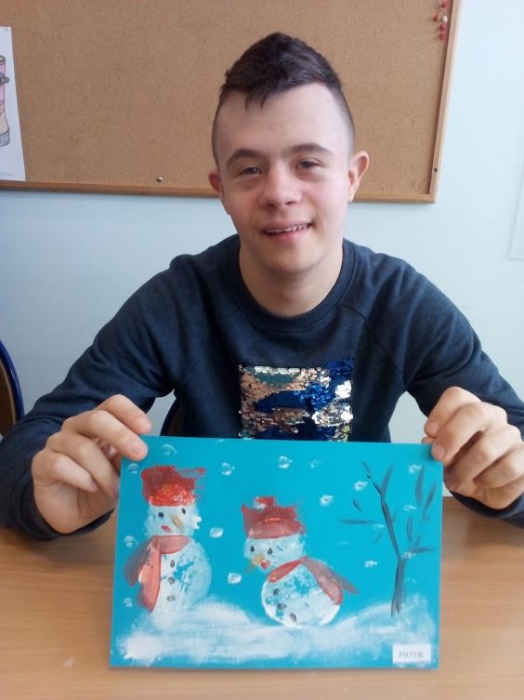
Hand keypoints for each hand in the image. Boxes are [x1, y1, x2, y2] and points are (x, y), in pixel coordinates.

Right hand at [31, 395, 151, 533]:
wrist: (71, 512)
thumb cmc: (100, 486)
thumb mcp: (121, 475)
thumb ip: (130, 462)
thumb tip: (146, 455)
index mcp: (100, 423)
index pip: (113, 404)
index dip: (130, 412)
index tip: (146, 429)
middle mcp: (77, 426)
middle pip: (97, 418)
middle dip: (121, 436)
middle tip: (140, 454)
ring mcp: (57, 442)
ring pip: (82, 447)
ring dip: (103, 471)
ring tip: (116, 489)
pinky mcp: (41, 462)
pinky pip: (61, 464)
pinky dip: (81, 478)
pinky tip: (91, 487)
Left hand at [423, 387, 523, 509]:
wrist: (489, 486)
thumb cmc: (463, 463)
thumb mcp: (445, 457)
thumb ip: (436, 447)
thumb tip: (428, 443)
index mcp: (469, 408)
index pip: (457, 396)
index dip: (441, 412)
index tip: (429, 432)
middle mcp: (493, 415)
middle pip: (475, 412)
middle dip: (452, 436)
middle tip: (437, 457)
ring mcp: (511, 435)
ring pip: (487, 447)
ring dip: (465, 469)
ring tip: (454, 481)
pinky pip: (508, 467)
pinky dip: (488, 479)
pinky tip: (480, 482)